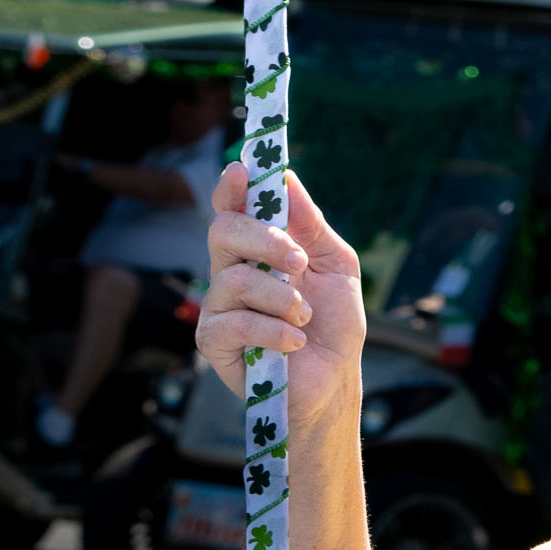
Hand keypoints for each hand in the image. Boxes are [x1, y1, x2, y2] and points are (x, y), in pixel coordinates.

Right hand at [195, 165, 366, 428]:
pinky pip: (235, 321)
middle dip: (265, 240)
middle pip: (222, 231)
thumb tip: (287, 177)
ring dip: (281, 297)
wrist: (335, 378)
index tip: (242, 171)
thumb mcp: (336, 265)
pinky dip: (275, 330)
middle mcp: (231, 271)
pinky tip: (295, 341)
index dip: (232, 188)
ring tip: (305, 316)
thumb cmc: (334, 322)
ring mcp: (218, 306)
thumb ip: (311, 224)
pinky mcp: (213, 341)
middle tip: (299, 262)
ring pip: (233, 278)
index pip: (232, 209)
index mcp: (258, 250)